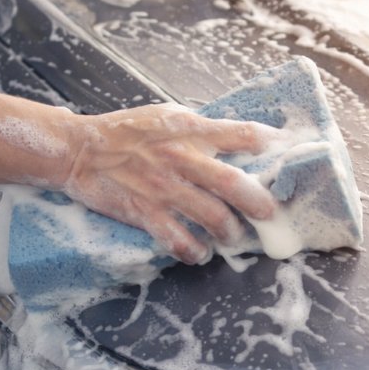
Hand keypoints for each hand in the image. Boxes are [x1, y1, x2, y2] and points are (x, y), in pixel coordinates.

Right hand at [53, 105, 279, 263]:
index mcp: (190, 129)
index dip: (271, 144)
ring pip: (213, 217)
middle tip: (270, 213)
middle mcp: (181, 157)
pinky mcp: (145, 212)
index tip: (290, 154)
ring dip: (230, 233)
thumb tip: (241, 139)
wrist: (78, 150)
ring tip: (232, 237)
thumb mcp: (168, 117)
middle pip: (234, 183)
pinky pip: (178, 240)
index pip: (242, 134)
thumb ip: (202, 129)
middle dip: (260, 202)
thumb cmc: (127, 131)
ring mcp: (163, 188)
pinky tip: (199, 252)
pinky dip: (194, 251)